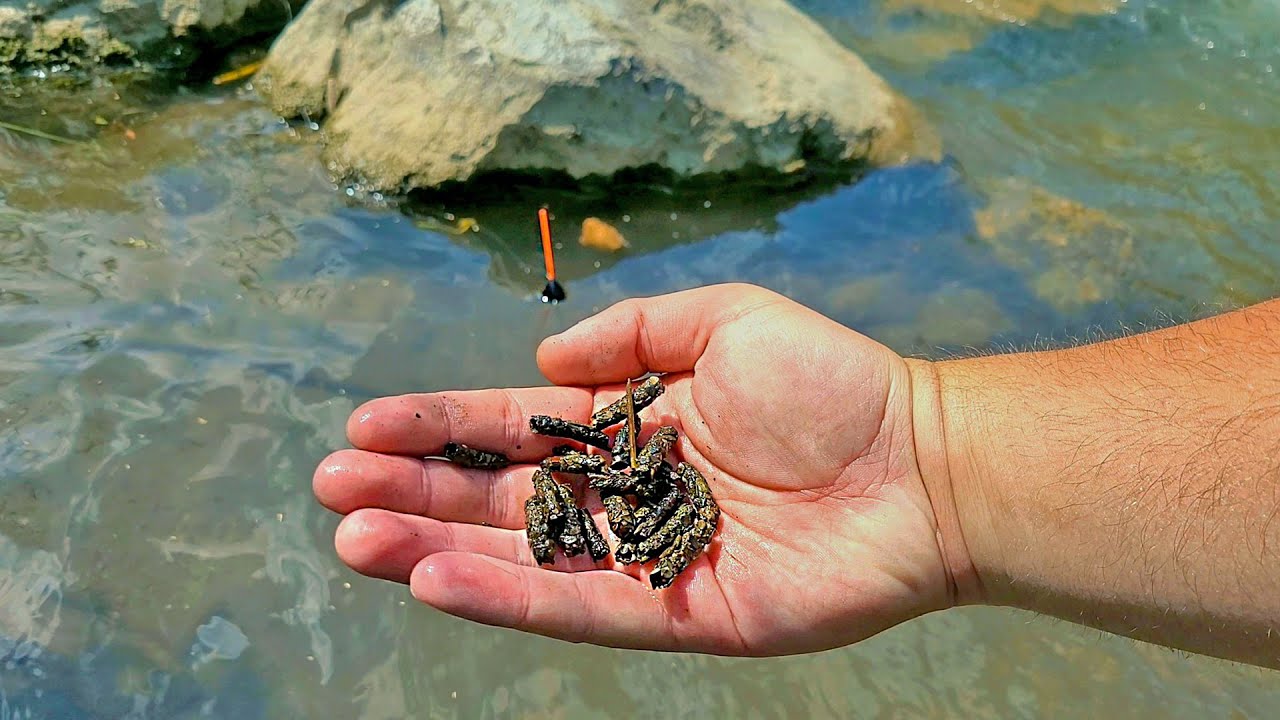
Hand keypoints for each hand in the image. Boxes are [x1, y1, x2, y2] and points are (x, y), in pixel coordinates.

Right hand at [313, 283, 956, 654]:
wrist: (920, 465)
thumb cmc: (833, 385)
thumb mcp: (724, 320)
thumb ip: (634, 334)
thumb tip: (544, 354)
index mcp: (634, 426)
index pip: (518, 428)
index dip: (442, 426)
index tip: (366, 426)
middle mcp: (628, 494)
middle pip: (502, 498)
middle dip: (415, 492)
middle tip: (332, 491)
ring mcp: (648, 558)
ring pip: (523, 558)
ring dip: (436, 549)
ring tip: (355, 540)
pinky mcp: (678, 614)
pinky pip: (578, 607)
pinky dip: (507, 597)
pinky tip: (436, 581)